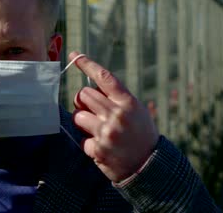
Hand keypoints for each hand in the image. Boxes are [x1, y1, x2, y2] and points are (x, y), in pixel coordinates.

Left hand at [69, 52, 158, 181]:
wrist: (148, 167)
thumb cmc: (139, 135)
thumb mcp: (136, 111)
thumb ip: (116, 99)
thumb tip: (91, 85)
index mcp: (128, 102)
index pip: (104, 78)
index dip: (87, 65)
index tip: (74, 55)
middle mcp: (117, 115)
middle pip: (84, 95)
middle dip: (83, 101)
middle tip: (92, 111)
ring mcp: (107, 132)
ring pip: (78, 115)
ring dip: (83, 121)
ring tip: (97, 130)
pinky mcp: (99, 149)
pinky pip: (81, 139)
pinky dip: (88, 143)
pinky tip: (102, 148)